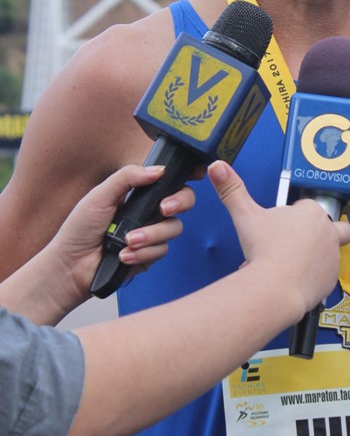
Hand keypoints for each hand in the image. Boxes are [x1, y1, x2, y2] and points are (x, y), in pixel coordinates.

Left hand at [49, 164, 195, 304]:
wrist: (70, 266)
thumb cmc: (80, 229)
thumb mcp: (100, 195)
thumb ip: (127, 177)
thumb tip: (158, 169)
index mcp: (139, 193)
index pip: (169, 180)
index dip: (187, 175)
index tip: (194, 174)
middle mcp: (149, 212)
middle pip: (184, 201)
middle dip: (178, 203)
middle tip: (163, 208)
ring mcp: (152, 233)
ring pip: (174, 228)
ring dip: (151, 235)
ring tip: (127, 241)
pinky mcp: (150, 255)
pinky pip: (162, 250)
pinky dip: (143, 253)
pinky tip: (123, 255)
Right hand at [208, 160, 349, 313]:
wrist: (275, 289)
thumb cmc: (264, 251)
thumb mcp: (245, 216)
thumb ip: (232, 190)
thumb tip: (217, 167)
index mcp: (311, 212)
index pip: (308, 207)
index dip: (293, 215)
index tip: (279, 226)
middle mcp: (327, 231)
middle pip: (333, 225)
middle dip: (320, 231)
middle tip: (298, 242)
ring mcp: (332, 256)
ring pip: (329, 252)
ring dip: (314, 256)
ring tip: (290, 264)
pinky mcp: (331, 279)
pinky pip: (325, 275)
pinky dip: (312, 277)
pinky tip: (294, 280)